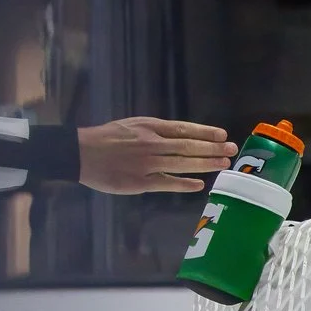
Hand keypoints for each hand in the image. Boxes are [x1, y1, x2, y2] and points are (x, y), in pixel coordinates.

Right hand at [75, 117, 235, 193]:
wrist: (78, 153)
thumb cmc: (106, 138)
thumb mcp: (132, 125)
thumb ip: (157, 131)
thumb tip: (184, 135)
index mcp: (148, 128)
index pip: (183, 129)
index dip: (205, 132)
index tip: (223, 135)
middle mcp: (150, 144)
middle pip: (187, 146)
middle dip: (213, 148)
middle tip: (232, 149)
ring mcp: (146, 163)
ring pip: (181, 164)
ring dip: (205, 164)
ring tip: (223, 163)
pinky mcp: (139, 181)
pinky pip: (166, 183)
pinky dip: (184, 184)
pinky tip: (199, 184)